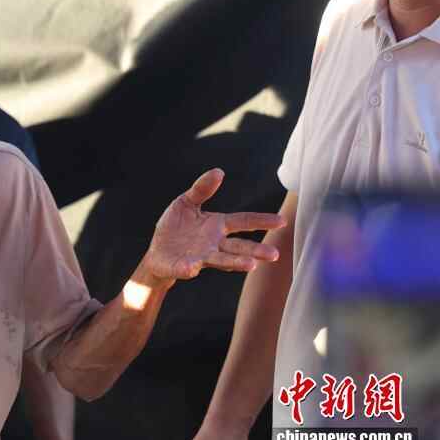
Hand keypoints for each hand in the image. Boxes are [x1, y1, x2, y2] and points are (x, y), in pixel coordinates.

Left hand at [136, 169, 284, 285]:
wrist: (157, 251)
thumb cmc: (176, 227)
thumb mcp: (186, 203)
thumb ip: (201, 189)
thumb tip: (219, 171)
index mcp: (217, 226)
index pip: (244, 222)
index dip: (262, 221)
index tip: (282, 220)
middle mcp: (214, 244)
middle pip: (239, 247)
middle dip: (256, 251)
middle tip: (274, 254)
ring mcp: (200, 257)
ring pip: (221, 260)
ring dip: (236, 263)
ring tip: (251, 265)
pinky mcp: (182, 267)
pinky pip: (187, 267)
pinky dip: (190, 268)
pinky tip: (193, 267)